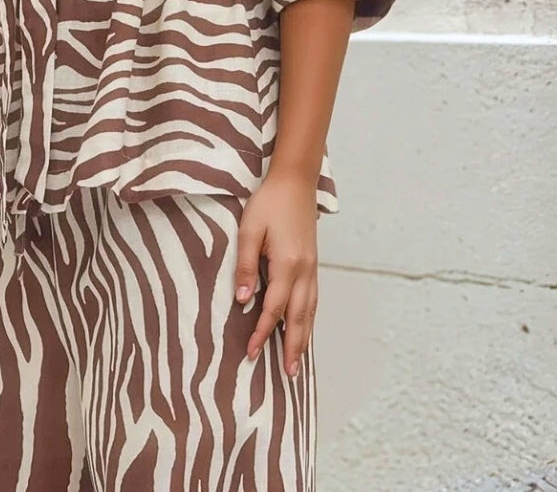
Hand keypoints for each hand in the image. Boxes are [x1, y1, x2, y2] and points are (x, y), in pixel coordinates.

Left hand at [233, 168, 318, 376]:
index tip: (250, 353)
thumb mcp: (249, 229)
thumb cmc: (268, 203)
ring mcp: (312, 267)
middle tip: (287, 374)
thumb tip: (243, 299)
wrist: (295, 181)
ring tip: (298, 361)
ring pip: (310, 310)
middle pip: (299, 317)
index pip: (273, 308)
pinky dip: (311, 318)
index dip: (261, 333)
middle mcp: (304, 271)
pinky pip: (313, 298)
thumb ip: (245, 264)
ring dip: (304, 337)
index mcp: (286, 264)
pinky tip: (306, 327)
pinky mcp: (313, 263)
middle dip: (292, 347)